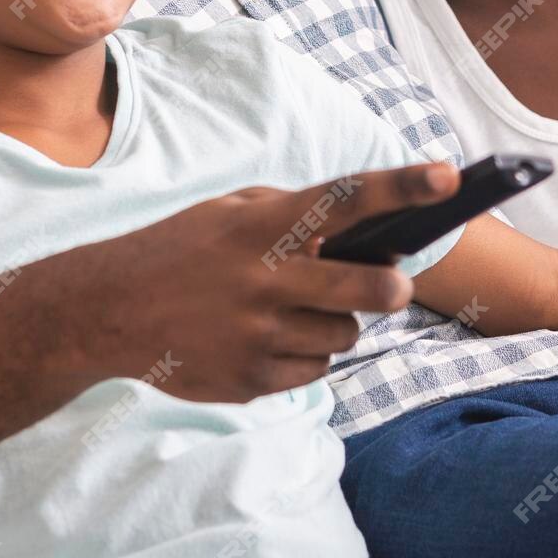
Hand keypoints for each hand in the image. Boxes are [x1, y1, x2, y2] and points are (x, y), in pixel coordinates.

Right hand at [56, 162, 457, 404]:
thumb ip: (293, 214)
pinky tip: (267, 339)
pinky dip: (305, 355)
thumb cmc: (183, 249)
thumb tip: (367, 230)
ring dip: (336, 323)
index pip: (346, 199)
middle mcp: (265, 279)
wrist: (107, 310)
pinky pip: (314, 370)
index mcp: (263, 226)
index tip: (450, 177)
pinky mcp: (250, 379)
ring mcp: (257, 335)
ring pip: (345, 336)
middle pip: (370, 291)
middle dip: (390, 289)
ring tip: (292, 308)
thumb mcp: (230, 210)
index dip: (402, 187)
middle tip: (388, 284)